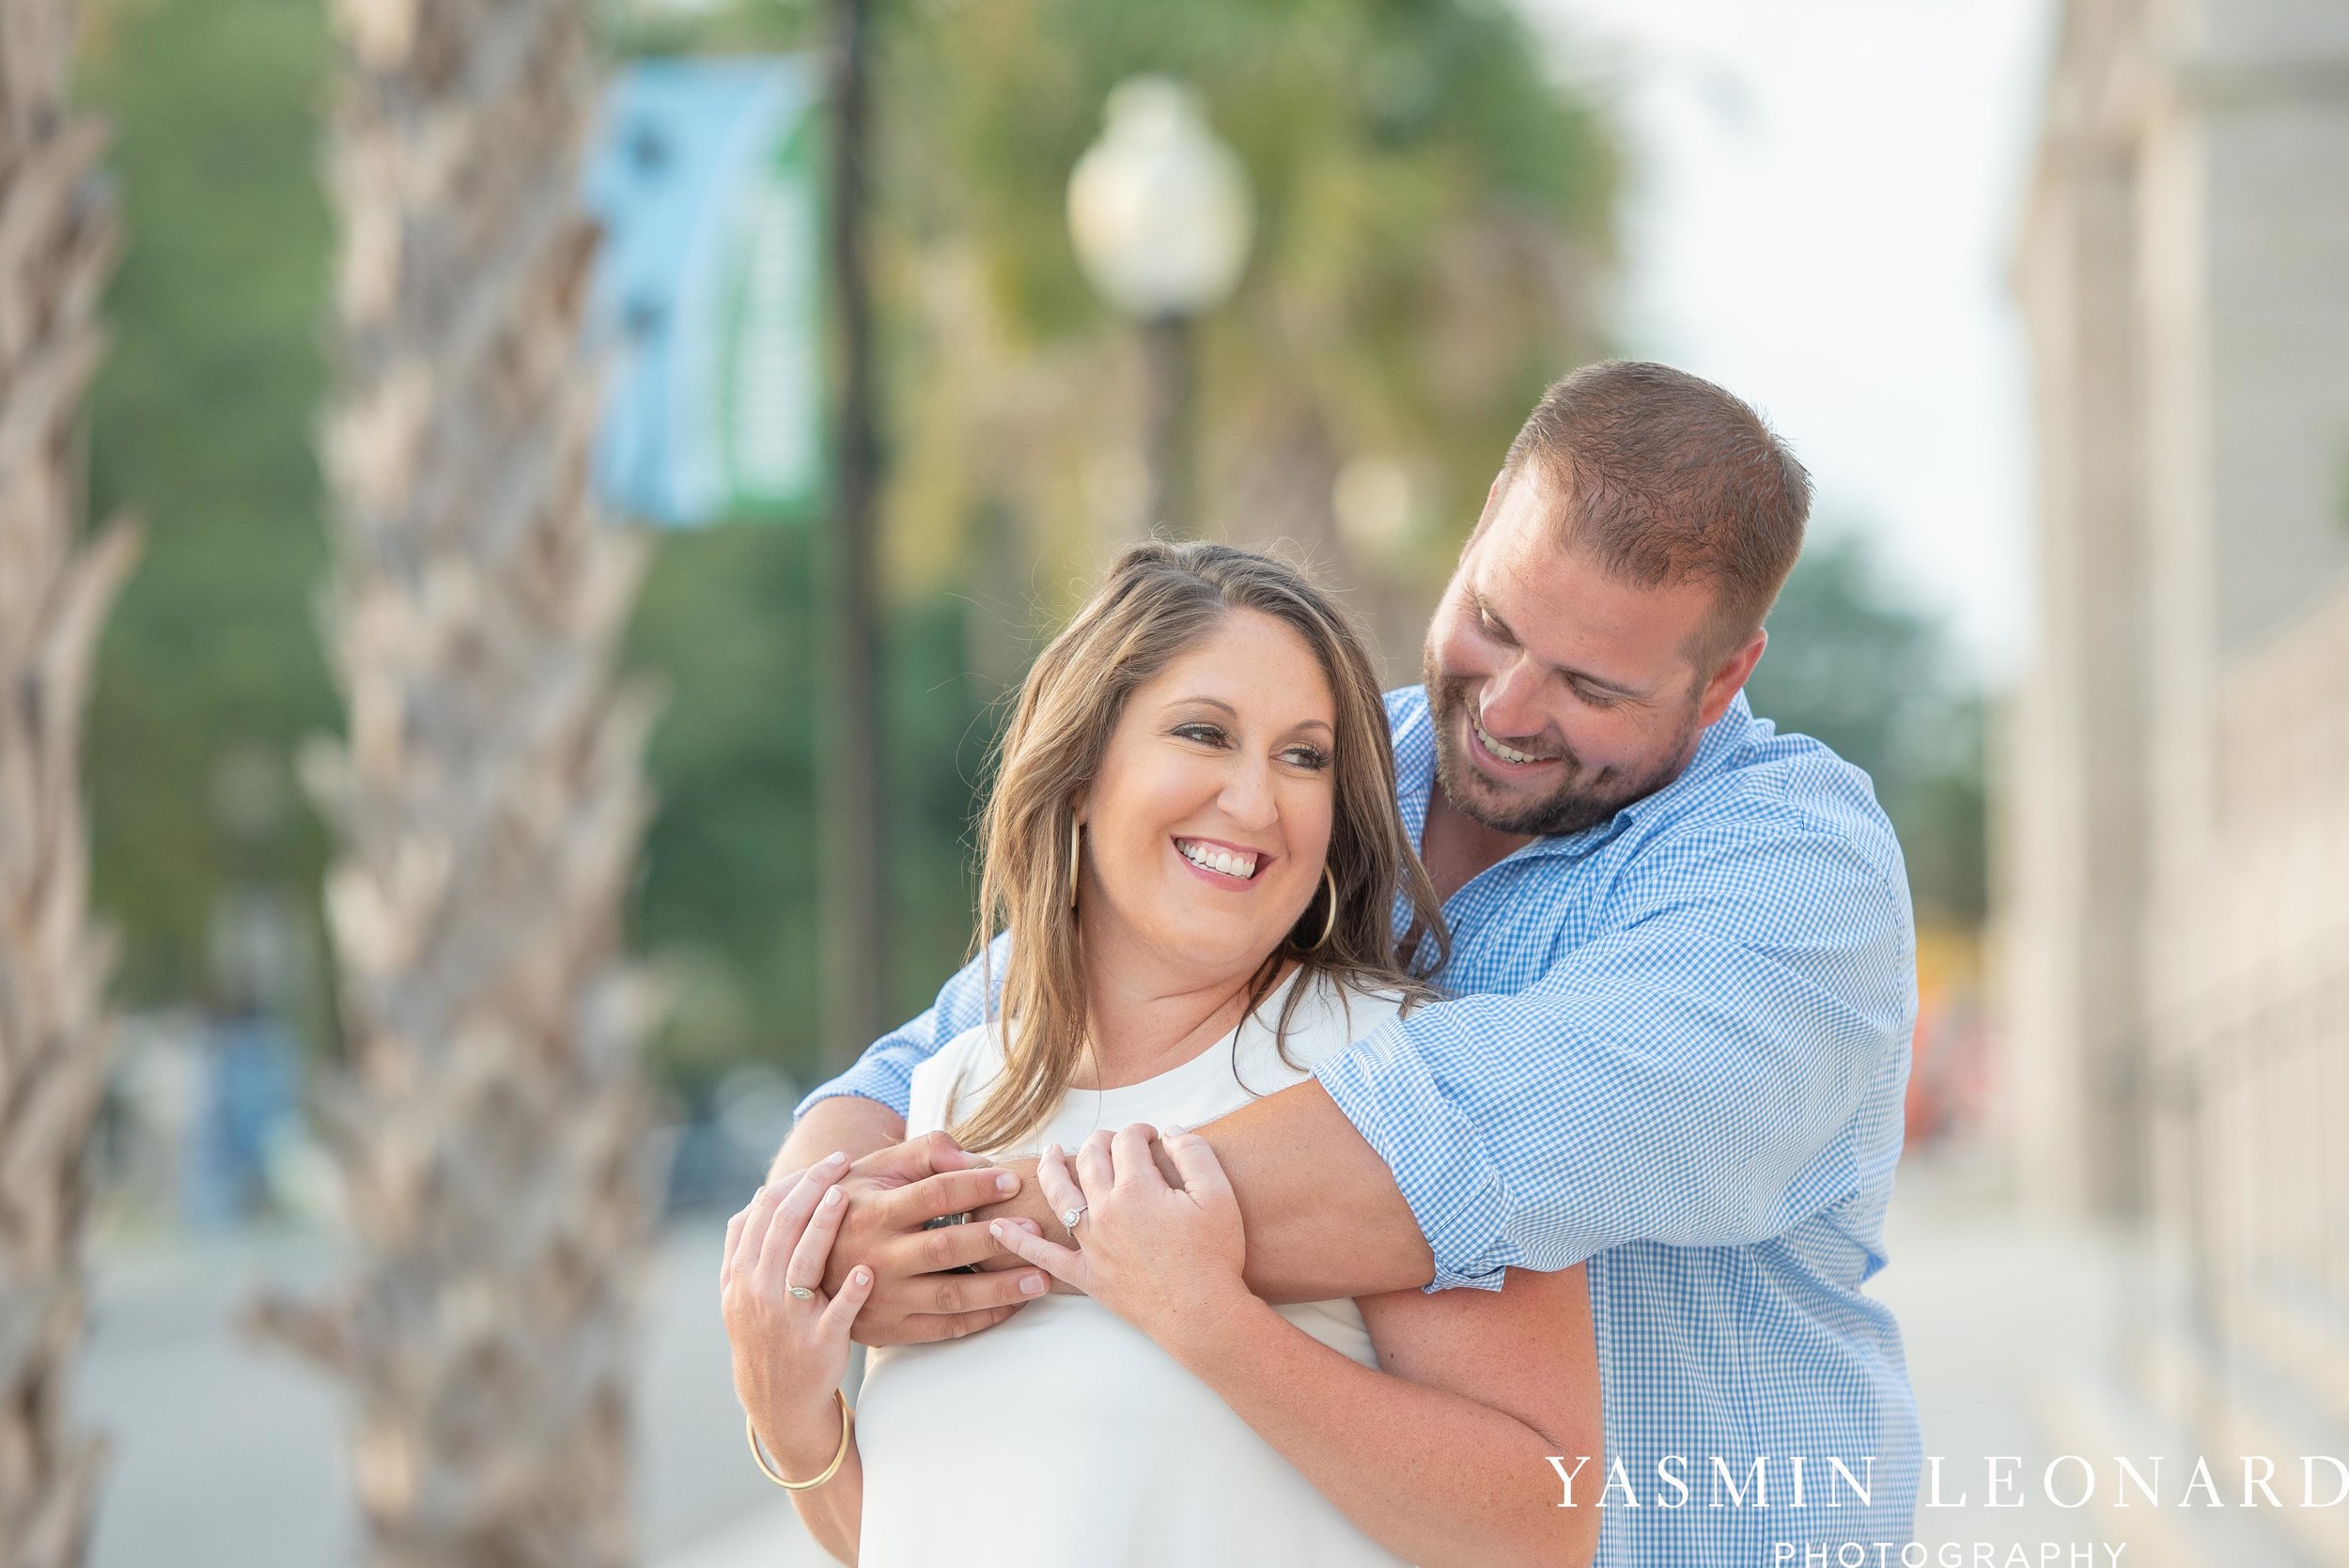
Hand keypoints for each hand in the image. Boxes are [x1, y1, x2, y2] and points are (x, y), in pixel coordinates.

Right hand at [720, 1156, 869, 1466]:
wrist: (776, 1400)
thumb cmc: (766, 1333)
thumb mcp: (742, 1292)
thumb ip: (747, 1246)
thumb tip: (759, 1194)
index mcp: (741, 1275)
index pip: (762, 1213)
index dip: (793, 1181)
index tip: (823, 1161)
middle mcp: (758, 1293)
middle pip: (781, 1227)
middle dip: (811, 1188)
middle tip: (841, 1162)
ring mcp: (786, 1319)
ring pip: (802, 1262)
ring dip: (823, 1226)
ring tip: (845, 1197)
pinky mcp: (817, 1345)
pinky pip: (835, 1313)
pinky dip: (850, 1291)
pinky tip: (867, 1270)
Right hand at [817, 1131, 1051, 1344]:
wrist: (801, 1262)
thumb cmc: (852, 1204)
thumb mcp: (876, 1169)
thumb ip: (927, 1154)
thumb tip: (976, 1160)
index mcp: (873, 1211)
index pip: (934, 1194)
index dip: (976, 1186)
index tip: (1013, 1180)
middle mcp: (876, 1257)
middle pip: (946, 1248)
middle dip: (996, 1241)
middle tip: (1037, 1233)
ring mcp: (883, 1298)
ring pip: (950, 1295)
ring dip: (999, 1289)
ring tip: (1040, 1279)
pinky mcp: (890, 1329)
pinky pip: (943, 1327)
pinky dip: (982, 1319)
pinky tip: (1013, 1305)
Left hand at [989, 1124, 1255, 1356]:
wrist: (1202, 1313)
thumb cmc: (1214, 1255)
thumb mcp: (1218, 1194)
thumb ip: (1194, 1153)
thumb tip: (1172, 1131)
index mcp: (1137, 1187)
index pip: (1128, 1142)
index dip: (1140, 1131)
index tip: (1153, 1136)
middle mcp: (1105, 1211)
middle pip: (1092, 1160)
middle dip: (1102, 1141)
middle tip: (1112, 1140)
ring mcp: (1091, 1244)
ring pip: (1060, 1195)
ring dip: (1052, 1169)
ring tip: (1051, 1153)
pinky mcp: (1086, 1275)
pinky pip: (1043, 1256)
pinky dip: (1018, 1241)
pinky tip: (999, 1228)